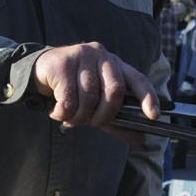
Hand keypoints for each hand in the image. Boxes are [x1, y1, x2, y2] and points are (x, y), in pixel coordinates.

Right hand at [31, 41, 160, 128]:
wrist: (41, 70)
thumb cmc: (74, 88)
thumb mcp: (97, 104)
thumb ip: (117, 120)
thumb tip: (141, 139)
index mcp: (116, 65)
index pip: (138, 79)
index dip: (148, 97)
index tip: (153, 116)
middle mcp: (102, 56)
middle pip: (114, 91)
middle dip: (103, 115)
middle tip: (90, 123)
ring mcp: (83, 55)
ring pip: (89, 97)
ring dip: (79, 117)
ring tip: (70, 118)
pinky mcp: (63, 62)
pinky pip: (67, 99)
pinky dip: (63, 114)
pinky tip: (57, 112)